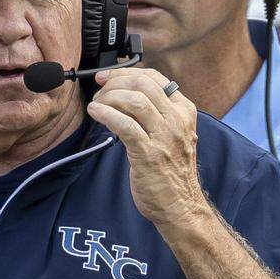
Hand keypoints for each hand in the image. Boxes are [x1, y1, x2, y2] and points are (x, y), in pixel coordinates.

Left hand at [87, 68, 208, 228]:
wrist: (180, 206)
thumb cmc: (171, 172)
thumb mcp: (172, 134)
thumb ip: (156, 114)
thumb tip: (125, 94)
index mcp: (184, 111)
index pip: (154, 77)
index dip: (126, 72)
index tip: (107, 77)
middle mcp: (177, 120)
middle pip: (143, 84)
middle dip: (115, 82)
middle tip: (99, 90)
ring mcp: (164, 137)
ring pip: (134, 100)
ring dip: (108, 97)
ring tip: (96, 104)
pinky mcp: (148, 153)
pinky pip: (124, 124)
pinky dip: (106, 114)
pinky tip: (95, 113)